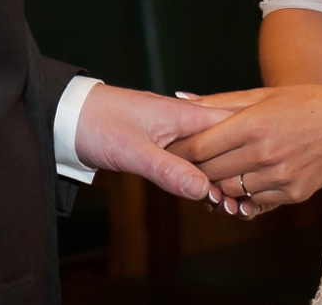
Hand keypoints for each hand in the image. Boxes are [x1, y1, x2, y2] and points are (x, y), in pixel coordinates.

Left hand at [73, 84, 231, 202]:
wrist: (65, 115)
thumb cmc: (96, 123)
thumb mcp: (133, 151)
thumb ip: (169, 170)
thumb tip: (205, 190)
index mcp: (183, 115)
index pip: (231, 125)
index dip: (246, 150)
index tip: (256, 180)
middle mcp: (182, 121)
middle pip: (223, 144)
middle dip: (235, 172)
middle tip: (242, 205)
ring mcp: (172, 132)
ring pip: (207, 155)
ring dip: (217, 178)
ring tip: (229, 206)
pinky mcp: (160, 144)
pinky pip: (190, 160)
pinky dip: (199, 177)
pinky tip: (205, 195)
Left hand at [170, 85, 321, 209]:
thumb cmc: (304, 102)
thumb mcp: (262, 95)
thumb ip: (219, 102)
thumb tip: (180, 97)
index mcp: (254, 124)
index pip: (201, 146)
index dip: (181, 150)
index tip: (171, 148)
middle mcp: (265, 153)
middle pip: (211, 171)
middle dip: (196, 168)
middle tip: (188, 162)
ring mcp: (280, 177)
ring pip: (230, 190)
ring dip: (220, 182)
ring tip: (217, 170)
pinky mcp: (293, 195)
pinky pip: (256, 200)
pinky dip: (246, 192)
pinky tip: (247, 177)